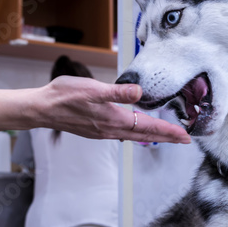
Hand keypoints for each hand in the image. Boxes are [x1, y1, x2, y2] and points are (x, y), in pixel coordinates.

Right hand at [36, 76, 190, 143]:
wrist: (42, 108)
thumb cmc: (65, 96)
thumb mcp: (92, 88)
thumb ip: (117, 92)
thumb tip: (139, 93)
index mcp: (114, 119)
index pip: (148, 127)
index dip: (168, 131)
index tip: (185, 135)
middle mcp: (111, 129)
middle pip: (145, 135)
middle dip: (166, 137)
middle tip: (184, 139)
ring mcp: (103, 131)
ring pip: (135, 136)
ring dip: (153, 136)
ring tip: (167, 135)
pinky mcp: (96, 129)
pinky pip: (123, 134)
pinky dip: (137, 133)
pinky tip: (137, 131)